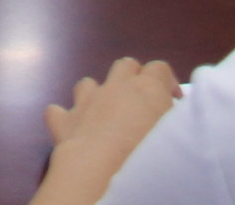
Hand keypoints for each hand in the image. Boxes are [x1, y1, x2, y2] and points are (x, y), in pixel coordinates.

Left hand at [39, 59, 180, 191]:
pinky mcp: (65, 120)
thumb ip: (174, 117)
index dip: (167, 81)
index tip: (173, 100)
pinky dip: (66, 118)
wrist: (105, 168)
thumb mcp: (177, 132)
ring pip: (89, 83)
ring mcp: (87, 101)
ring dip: (97, 95)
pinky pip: (57, 111)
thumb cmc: (150, 153)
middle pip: (125, 66)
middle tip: (141, 103)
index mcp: (147, 87)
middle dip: (133, 78)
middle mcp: (116, 87)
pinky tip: (73, 130)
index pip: (159, 68)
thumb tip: (172, 113)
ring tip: (106, 116)